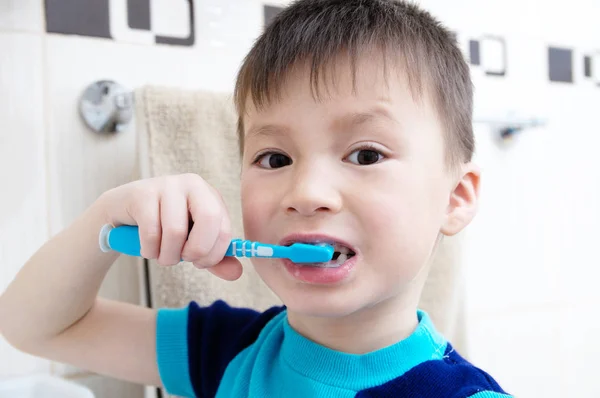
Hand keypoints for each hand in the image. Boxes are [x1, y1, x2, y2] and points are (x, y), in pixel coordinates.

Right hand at [99, 173, 241, 280]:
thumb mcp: (192, 242)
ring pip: (176, 232)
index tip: (200, 262)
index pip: (225, 228)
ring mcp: (167, 185)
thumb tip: (236, 273)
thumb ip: (214, 258)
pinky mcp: (142, 194)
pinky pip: (151, 233)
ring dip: (167, 256)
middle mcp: (193, 185)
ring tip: (161, 254)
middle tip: (182, 258)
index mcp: (210, 196)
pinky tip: (147, 248)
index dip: (214, 254)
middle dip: (196, 251)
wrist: (122, 213)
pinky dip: (149, 251)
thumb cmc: (163, 227)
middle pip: (209, 220)